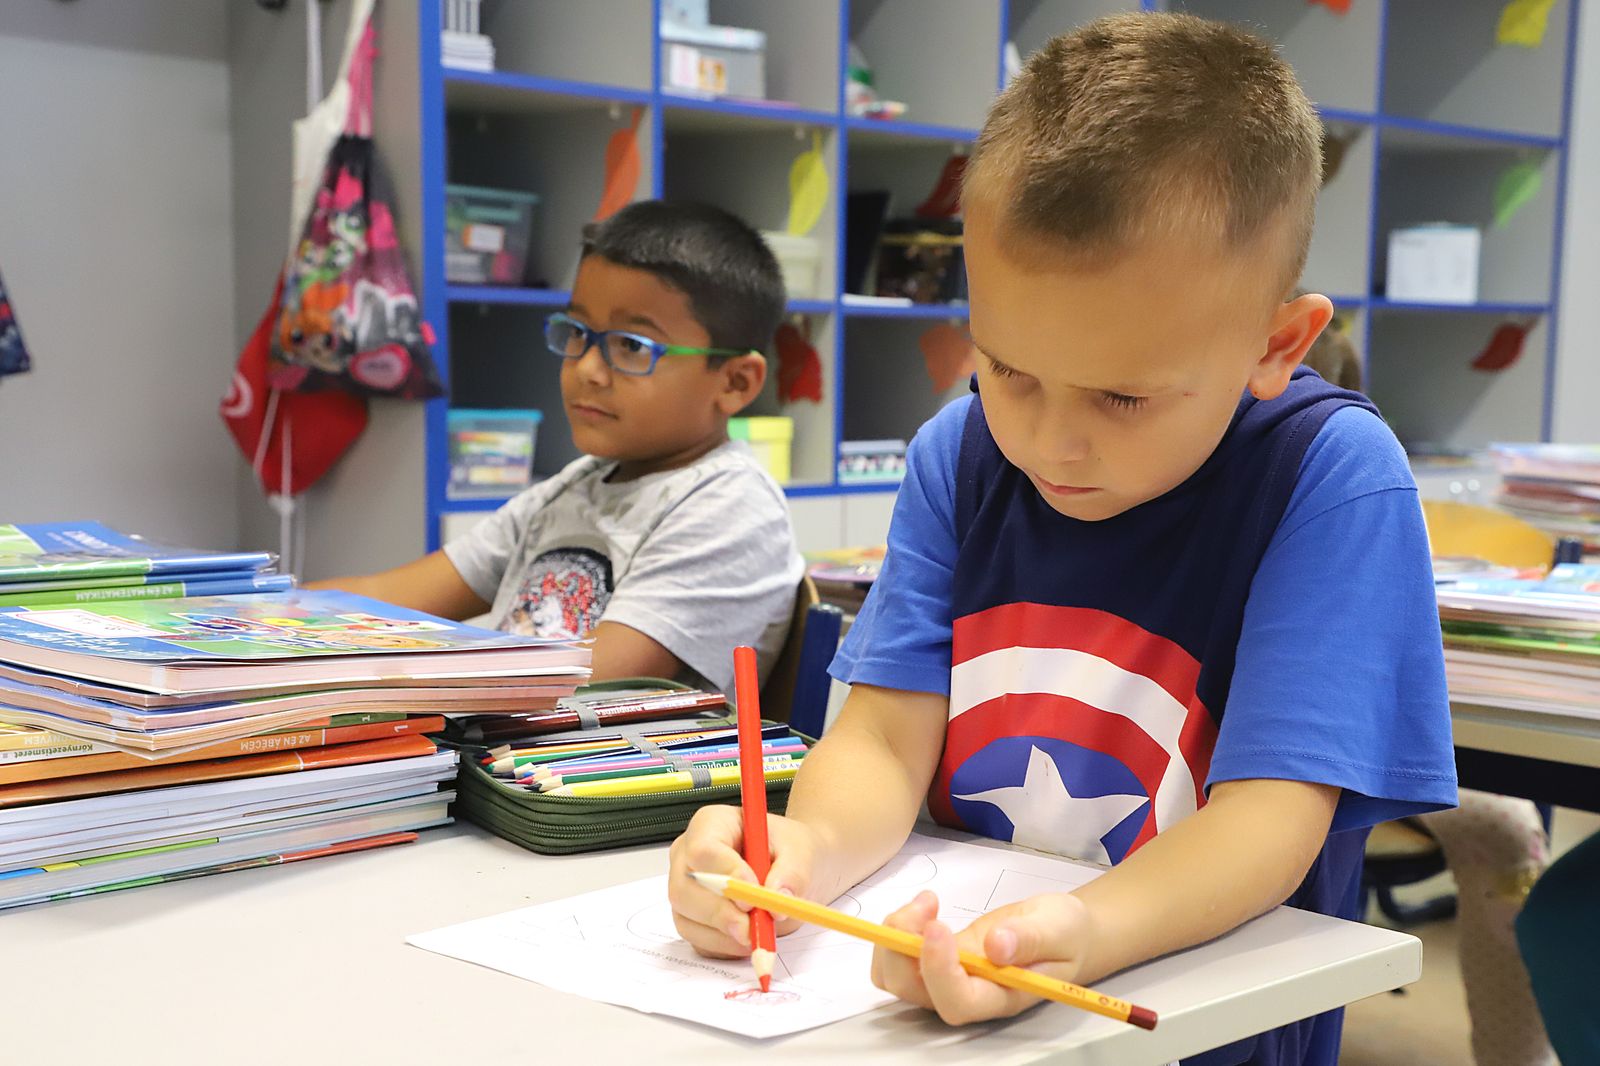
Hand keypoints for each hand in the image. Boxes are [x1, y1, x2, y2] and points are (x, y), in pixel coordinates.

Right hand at [667, 804, 825, 958]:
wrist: (793, 870)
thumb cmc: (790, 851)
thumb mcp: (801, 851)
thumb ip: (792, 872)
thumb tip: (776, 896)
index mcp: (711, 824)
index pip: (703, 849)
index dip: (724, 874)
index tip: (752, 895)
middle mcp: (689, 855)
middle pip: (684, 888)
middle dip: (720, 913)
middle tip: (752, 928)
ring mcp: (686, 889)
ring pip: (686, 918)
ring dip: (723, 934)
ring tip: (759, 934)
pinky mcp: (692, 919)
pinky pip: (698, 941)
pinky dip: (724, 948)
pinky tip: (749, 940)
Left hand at [870, 890, 1094, 1024]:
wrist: (1063, 931)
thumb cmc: (1066, 933)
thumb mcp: (1059, 928)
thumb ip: (1031, 939)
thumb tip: (996, 946)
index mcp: (1001, 996)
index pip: (957, 1002)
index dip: (938, 971)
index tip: (938, 926)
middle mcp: (969, 994)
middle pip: (914, 993)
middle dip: (901, 950)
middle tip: (926, 904)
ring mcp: (950, 977)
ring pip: (897, 977)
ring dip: (895, 937)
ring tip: (927, 900)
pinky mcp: (940, 958)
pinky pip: (902, 956)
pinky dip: (901, 928)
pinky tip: (928, 903)